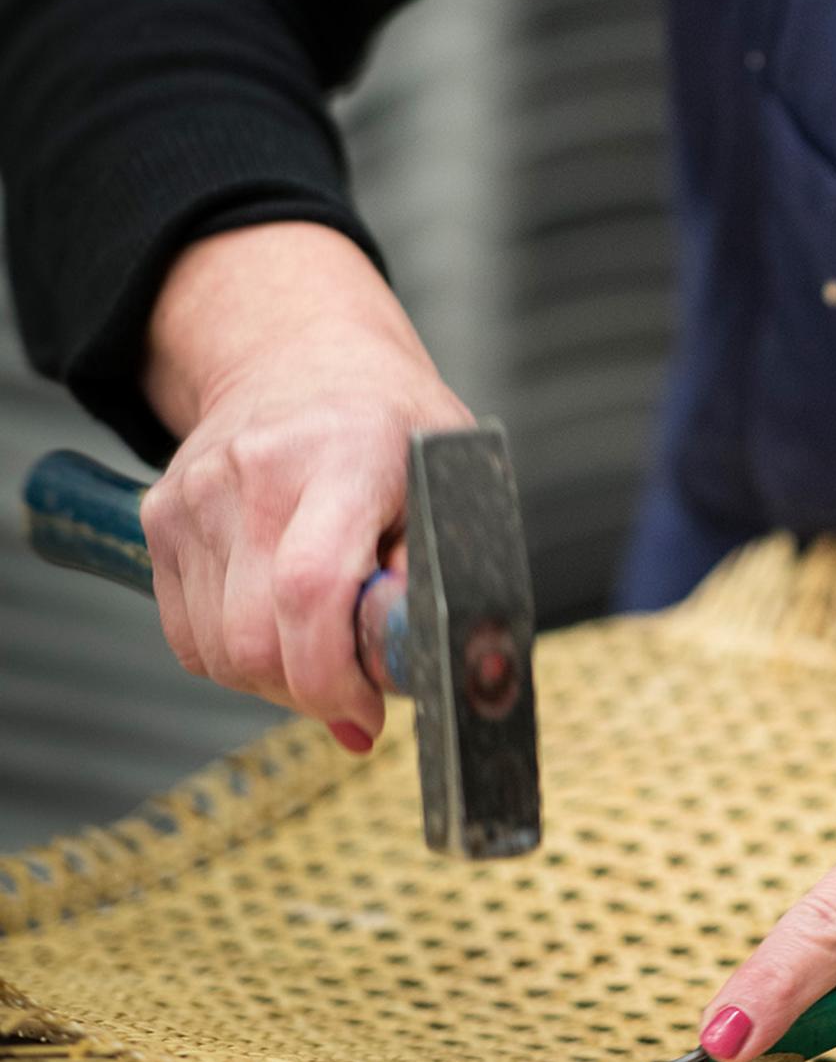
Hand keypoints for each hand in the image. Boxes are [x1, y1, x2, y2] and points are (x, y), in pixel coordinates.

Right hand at [140, 225, 469, 744]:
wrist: (300, 355)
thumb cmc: (390, 424)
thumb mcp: (448, 476)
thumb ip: (438, 568)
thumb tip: (420, 665)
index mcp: (347, 453)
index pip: (310, 590)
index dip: (334, 675)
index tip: (369, 706)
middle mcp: (260, 468)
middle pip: (253, 638)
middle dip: (308, 691)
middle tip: (355, 687)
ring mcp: (198, 492)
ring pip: (217, 653)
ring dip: (273, 679)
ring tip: (322, 645)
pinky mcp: (160, 517)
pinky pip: (188, 637)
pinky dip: (234, 657)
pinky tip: (278, 624)